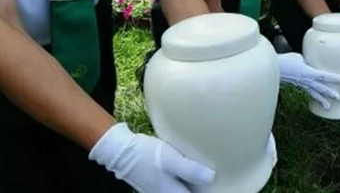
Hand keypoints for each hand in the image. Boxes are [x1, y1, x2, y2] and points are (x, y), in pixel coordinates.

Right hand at [89, 123, 214, 192]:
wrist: (120, 151)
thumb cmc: (146, 155)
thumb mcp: (171, 160)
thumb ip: (190, 170)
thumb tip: (211, 177)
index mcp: (171, 192)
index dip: (205, 191)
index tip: (219, 188)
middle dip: (198, 188)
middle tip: (214, 182)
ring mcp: (158, 189)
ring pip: (179, 190)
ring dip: (190, 186)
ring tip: (203, 178)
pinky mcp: (154, 182)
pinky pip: (173, 185)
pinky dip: (182, 181)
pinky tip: (187, 172)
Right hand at [278, 53, 339, 109]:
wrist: (274, 68)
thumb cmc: (286, 60)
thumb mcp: (299, 57)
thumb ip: (308, 61)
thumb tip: (312, 62)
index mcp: (308, 72)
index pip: (324, 76)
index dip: (334, 78)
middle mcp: (306, 80)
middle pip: (321, 88)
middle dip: (330, 93)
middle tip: (339, 98)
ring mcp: (302, 84)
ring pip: (314, 93)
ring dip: (322, 100)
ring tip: (328, 107)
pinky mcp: (298, 85)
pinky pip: (308, 91)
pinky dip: (314, 96)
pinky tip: (317, 99)